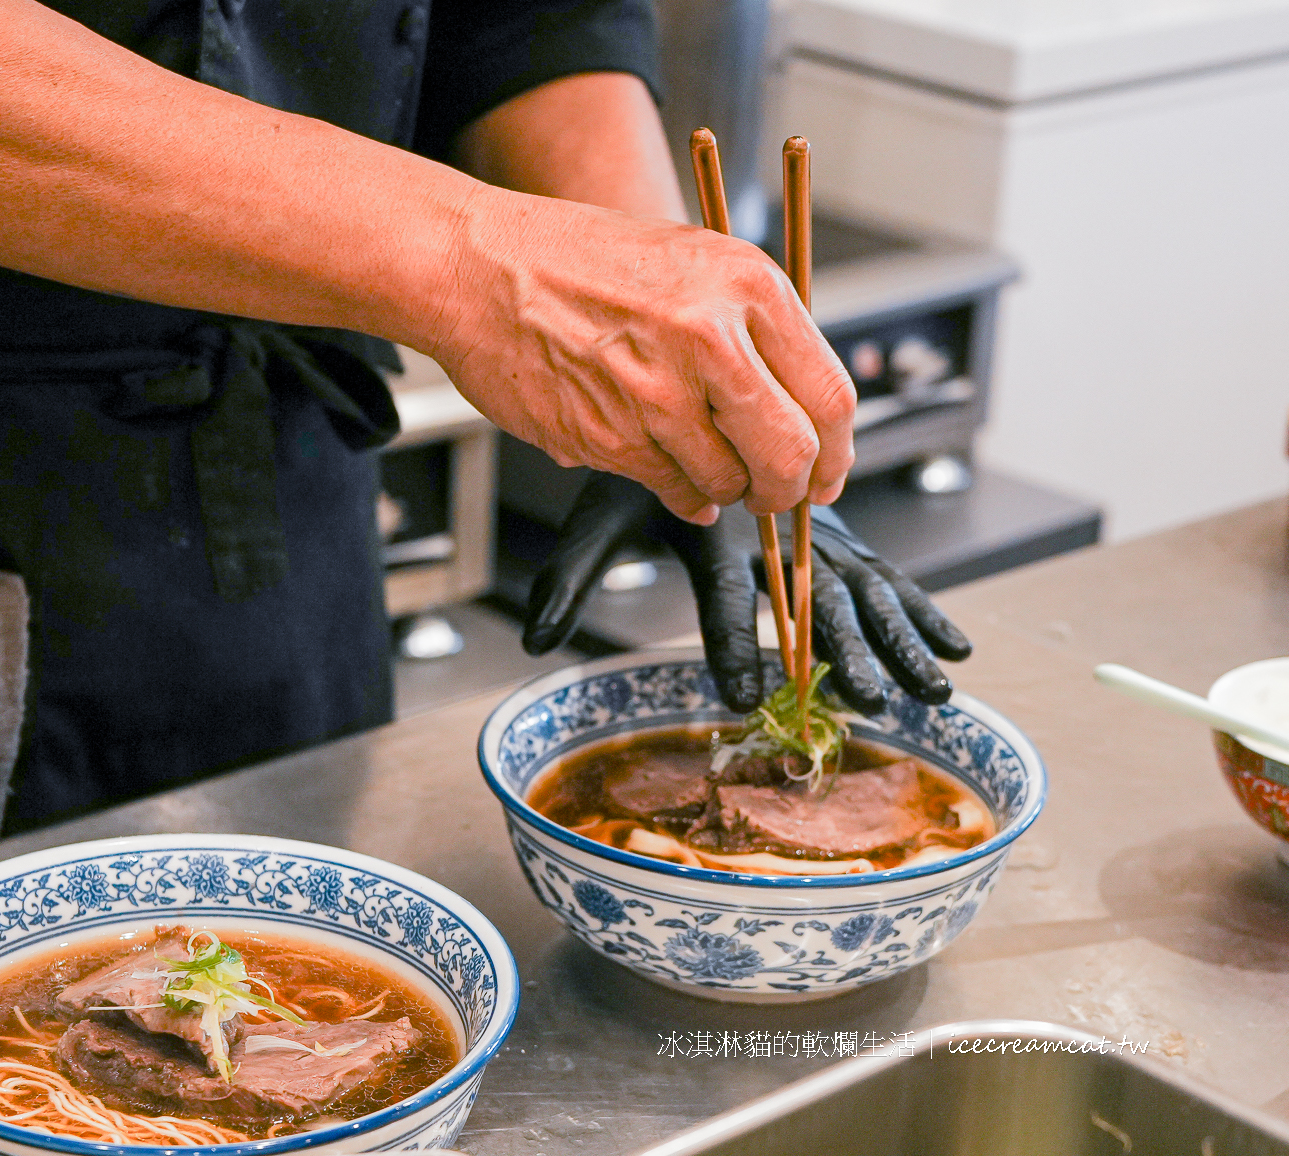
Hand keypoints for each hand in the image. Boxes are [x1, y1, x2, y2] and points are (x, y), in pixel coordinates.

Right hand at [429, 190, 855, 523]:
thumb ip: (750, 329)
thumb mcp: (691, 263)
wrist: (479, 267)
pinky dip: (684, 496)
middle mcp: (710, 337)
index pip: (830, 394)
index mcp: (745, 285)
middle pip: (792, 453)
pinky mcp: (613, 438)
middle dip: (791, 489)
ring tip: (710, 470)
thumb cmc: (576, 260)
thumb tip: (795, 407)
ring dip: (730, 491)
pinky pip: (674, 490)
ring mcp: (659, 393)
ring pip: (731, 481)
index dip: (837, 450)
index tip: (828, 470)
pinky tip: (675, 476)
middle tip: (780, 493)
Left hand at [522, 472, 972, 714]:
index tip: (737, 694)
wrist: (681, 375)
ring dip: (898, 641)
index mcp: (715, 519)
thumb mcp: (601, 512)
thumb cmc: (639, 458)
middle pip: (815, 591)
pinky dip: (920, 610)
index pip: (724, 590)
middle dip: (843, 650)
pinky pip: (885, 572)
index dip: (732, 641)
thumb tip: (535, 641)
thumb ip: (572, 576)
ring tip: (932, 695)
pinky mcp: (834, 534)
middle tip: (866, 703)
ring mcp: (811, 528)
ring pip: (864, 587)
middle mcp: (774, 524)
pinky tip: (955, 651)